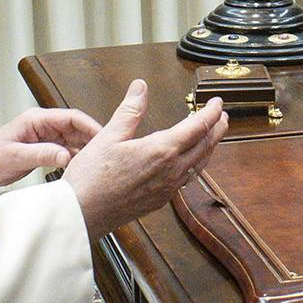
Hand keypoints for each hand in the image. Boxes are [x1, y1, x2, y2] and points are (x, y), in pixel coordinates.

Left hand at [0, 107, 102, 199]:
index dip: (90, 126)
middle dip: (93, 139)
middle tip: (108, 152)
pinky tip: (85, 168)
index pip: (71, 118)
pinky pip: (67, 152)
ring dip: (87, 150)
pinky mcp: (44, 150)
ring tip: (100, 162)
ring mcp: (45, 138)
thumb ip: (41, 154)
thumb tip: (66, 156)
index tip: (104, 137)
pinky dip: (77, 159)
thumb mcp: (14, 156)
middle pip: (76, 128)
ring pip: (74, 140)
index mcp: (36, 120)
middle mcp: (43, 126)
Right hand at [61, 80, 229, 237]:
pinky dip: (195, 165)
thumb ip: (130, 111)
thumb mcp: (108, 136)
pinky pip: (187, 180)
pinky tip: (188, 163)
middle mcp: (170, 172)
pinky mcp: (160, 201)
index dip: (211, 112)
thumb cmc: (91, 179)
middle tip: (221, 117)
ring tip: (211, 137)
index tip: (216, 102)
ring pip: (199, 165)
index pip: (198, 127)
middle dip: (217, 129)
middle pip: (205, 147)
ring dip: (208, 148)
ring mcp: (167, 189)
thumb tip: (141, 88)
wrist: (81, 215)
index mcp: (161, 151)